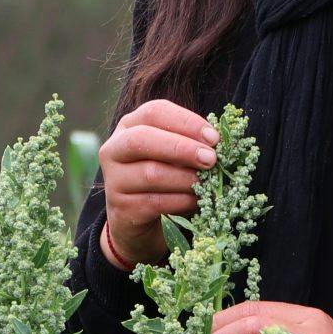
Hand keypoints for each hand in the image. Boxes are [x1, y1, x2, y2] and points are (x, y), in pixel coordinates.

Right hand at [97, 99, 220, 269]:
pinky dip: (181, 201)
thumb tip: (218, 144)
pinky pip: (155, 202)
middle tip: (211, 159)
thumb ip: (190, 144)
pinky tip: (196, 201)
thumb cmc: (162, 179)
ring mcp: (114, 180)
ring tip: (207, 183)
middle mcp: (114, 149)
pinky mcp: (121, 208)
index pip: (154, 112)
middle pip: (143, 139)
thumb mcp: (174, 156)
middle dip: (181, 148)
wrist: (138, 221)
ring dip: (186, 178)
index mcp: (129, 126)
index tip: (214, 138)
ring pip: (151, 173)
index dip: (186, 122)